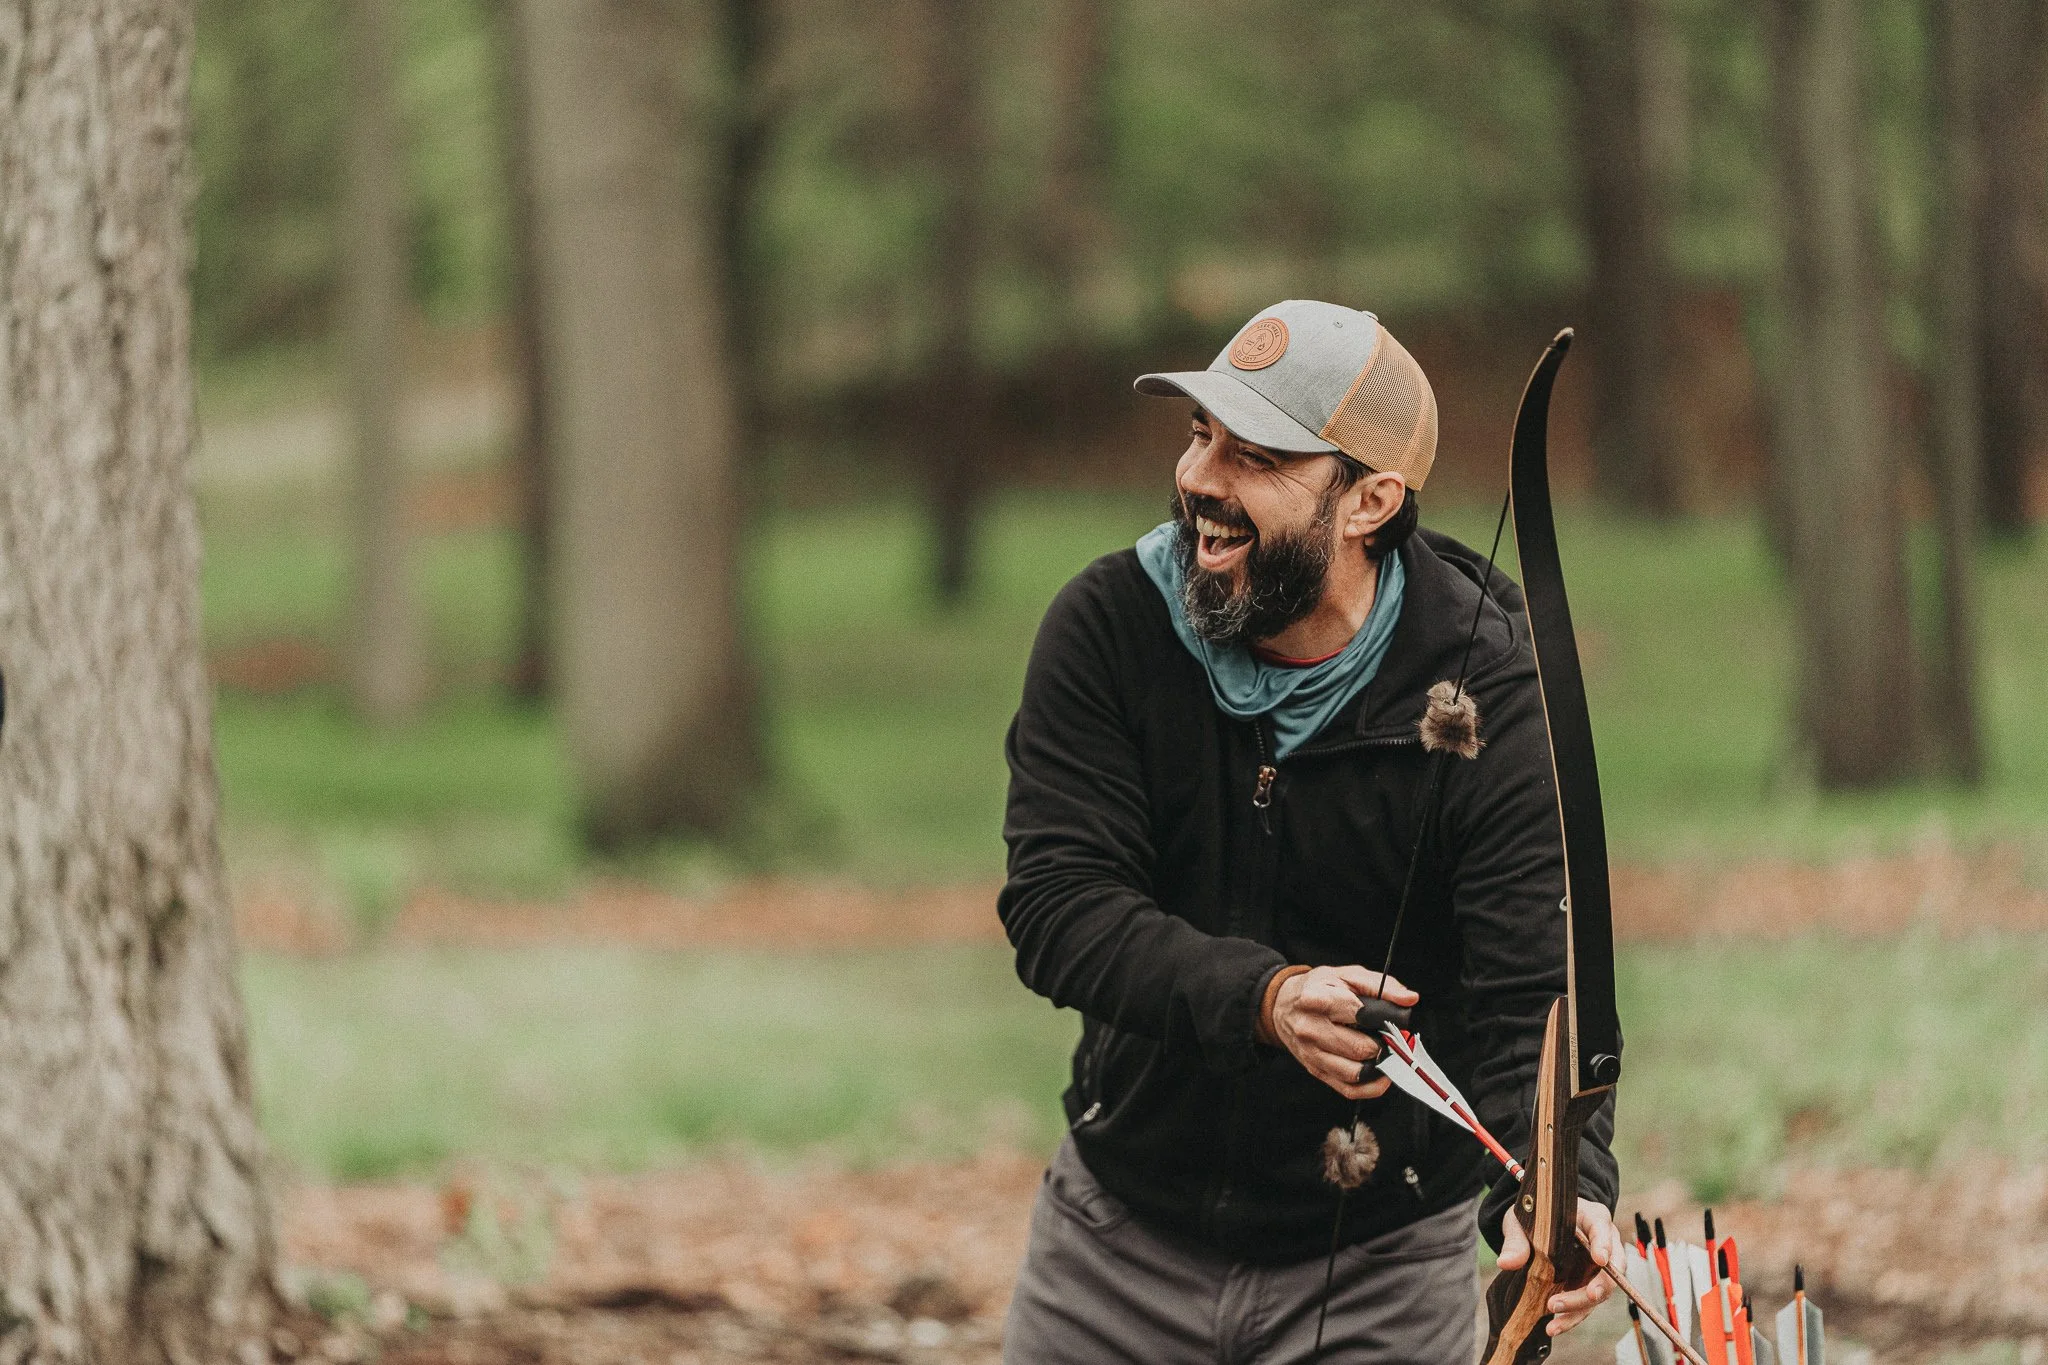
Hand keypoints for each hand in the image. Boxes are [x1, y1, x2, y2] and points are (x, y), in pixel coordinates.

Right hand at [1270, 965, 1419, 1100]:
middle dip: (1384, 1045)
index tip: (1395, 1022)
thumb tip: (1409, 998)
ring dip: (1378, 1067)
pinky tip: (1380, 1075)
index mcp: (1318, 999)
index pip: (1361, 1015)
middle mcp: (1310, 1028)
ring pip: (1355, 1073)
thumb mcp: (1346, 975)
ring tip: (1385, 1054)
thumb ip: (1381, 985)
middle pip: (1360, 1048)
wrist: (1281, 1006)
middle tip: (1391, 1039)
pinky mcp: (1315, 1070)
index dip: (1385, 1021)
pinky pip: (1348, 1089)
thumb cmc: (1317, 989)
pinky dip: (1370, 1087)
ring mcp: (1311, 1053)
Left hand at [1497, 1199, 1622, 1336]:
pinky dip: (1571, 1317)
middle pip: (1611, 1266)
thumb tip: (1506, 1263)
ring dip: (1580, 1306)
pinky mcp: (1587, 1285)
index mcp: (1590, 1217)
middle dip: (1601, 1284)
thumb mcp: (1521, 1222)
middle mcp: (1602, 1243)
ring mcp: (1597, 1267)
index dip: (1604, 1243)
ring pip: (1599, 1291)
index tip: (1600, 1258)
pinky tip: (1553, 1327)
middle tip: (1589, 1296)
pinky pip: (1585, 1304)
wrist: (1534, 1226)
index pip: (1601, 1227)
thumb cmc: (1534, 1217)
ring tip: (1554, 1320)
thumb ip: (1516, 1241)